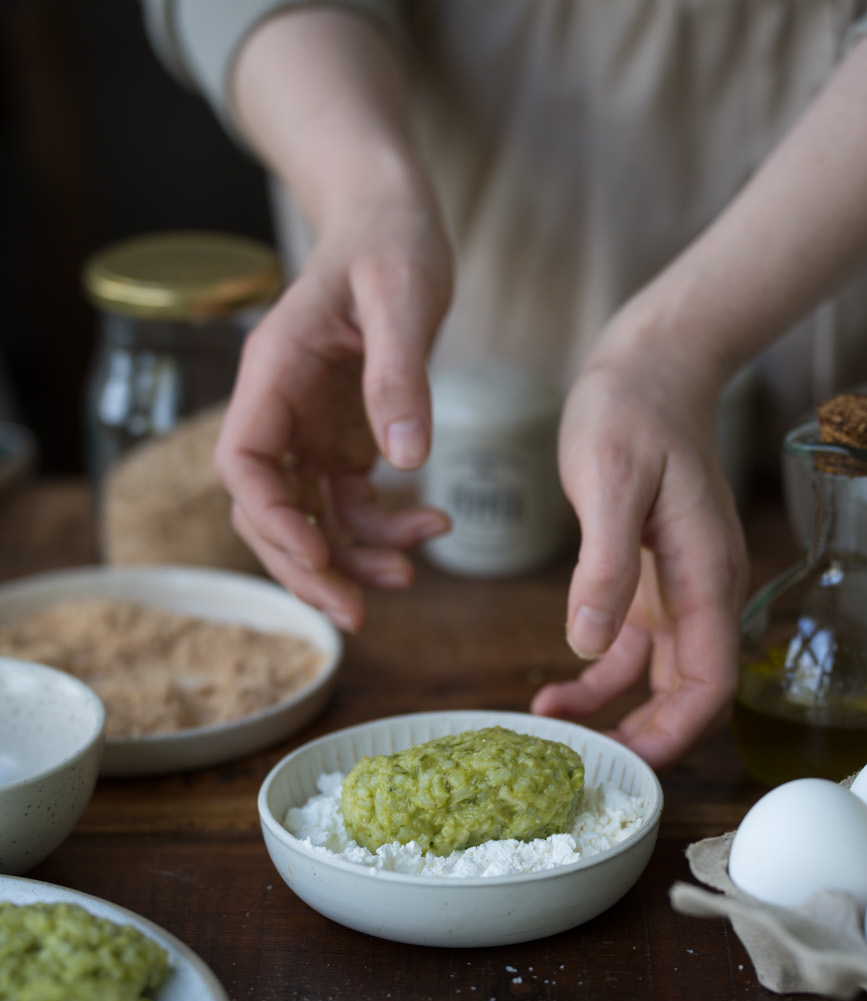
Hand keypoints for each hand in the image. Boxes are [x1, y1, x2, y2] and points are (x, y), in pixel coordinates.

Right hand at [214, 193, 453, 631]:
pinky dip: (385, 526)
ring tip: (409, 577)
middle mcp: (281, 409)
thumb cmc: (391, 243)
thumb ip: (400, 374)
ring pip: (310, 518)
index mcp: (274, 373)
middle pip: (267, 510)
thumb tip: (406, 460)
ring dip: (352, 558)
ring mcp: (307, 430)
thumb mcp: (403, 295)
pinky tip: (432, 525)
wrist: (393, 221)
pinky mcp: (341, 439)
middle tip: (356, 614)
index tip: (318, 553)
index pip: (242, 462)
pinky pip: (350, 502)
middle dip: (308, 566)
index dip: (271, 518)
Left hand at [531, 315, 749, 768]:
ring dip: (613, 709)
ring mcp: (674, 586)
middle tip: (584, 766)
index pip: (710, 680)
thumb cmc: (633, 412)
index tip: (628, 764)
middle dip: (644, 735)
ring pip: (655, 674)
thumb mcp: (611, 482)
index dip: (675, 732)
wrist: (647, 365)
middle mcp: (700, 589)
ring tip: (553, 728)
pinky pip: (627, 644)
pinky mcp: (646, 576)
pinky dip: (597, 673)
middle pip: (688, 690)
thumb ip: (605, 567)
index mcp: (705, 573)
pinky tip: (557, 686)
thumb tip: (587, 644)